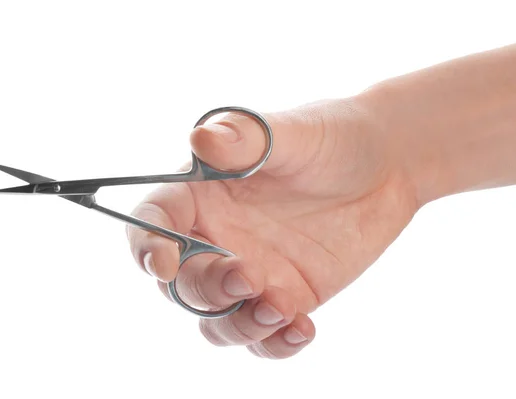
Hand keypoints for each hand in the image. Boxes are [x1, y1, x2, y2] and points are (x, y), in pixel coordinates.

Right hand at [126, 97, 418, 358]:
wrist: (385, 168)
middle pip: (181, 282)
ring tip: (280, 310)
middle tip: (249, 277)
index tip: (163, 262)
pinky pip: (263, 336)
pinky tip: (303, 328)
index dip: (145, 245)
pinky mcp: (284, 296)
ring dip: (236, 325)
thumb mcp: (292, 132)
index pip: (153, 221)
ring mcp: (249, 272)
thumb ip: (245, 138)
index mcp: (201, 194)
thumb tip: (201, 139)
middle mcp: (216, 237)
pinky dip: (274, 344)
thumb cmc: (331, 138)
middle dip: (206, 289)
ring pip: (214, 320)